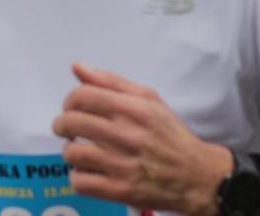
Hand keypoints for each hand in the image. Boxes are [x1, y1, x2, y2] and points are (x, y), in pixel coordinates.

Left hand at [52, 62, 232, 215]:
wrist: (197, 176)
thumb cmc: (170, 135)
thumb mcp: (149, 99)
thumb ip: (110, 82)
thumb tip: (77, 67)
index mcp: (133, 109)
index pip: (82, 96)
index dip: (69, 101)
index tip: (72, 108)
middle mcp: (126, 134)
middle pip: (71, 122)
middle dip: (62, 124)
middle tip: (68, 129)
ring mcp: (122, 164)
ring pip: (72, 153)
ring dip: (71, 151)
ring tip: (81, 151)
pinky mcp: (120, 190)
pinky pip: (80, 182)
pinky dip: (78, 177)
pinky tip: (89, 172)